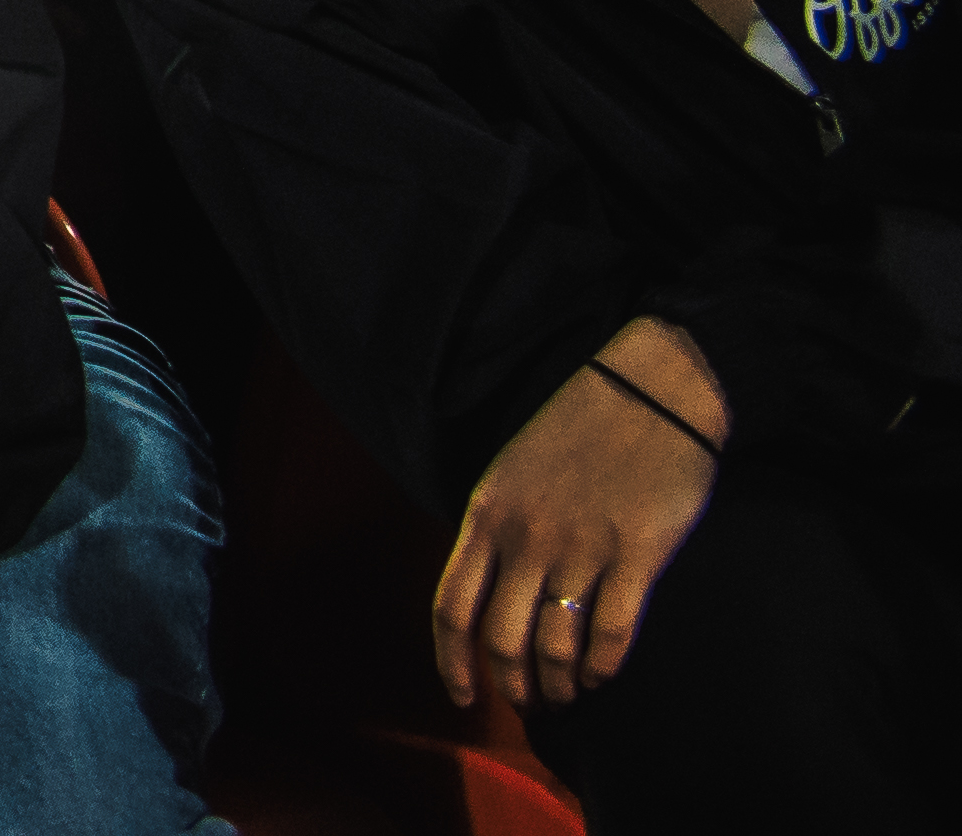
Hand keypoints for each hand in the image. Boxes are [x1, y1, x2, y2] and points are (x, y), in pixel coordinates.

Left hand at [437, 339, 722, 713]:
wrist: (648, 392)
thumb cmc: (576, 429)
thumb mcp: (510, 472)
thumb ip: (495, 529)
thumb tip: (486, 590)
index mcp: (486, 515)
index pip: (451, 606)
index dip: (452, 661)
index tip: (464, 697)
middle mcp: (526, 538)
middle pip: (501, 638)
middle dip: (512, 684)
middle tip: (530, 705)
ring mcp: (580, 548)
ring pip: (554, 645)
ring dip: (558, 685)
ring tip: (566, 698)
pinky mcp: (635, 555)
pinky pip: (610, 632)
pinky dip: (602, 667)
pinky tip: (601, 677)